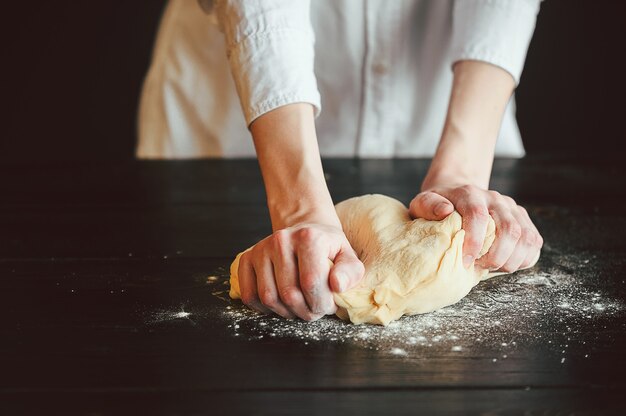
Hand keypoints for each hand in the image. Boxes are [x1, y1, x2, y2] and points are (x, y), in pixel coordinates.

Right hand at [237, 223, 364, 320]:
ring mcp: (261, 249)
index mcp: (308, 237)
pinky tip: (281, 303)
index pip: (311, 282)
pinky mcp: (246, 258)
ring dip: (286, 312)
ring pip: (268, 298)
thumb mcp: (347, 256)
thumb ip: (350, 272)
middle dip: (306, 311)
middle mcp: (280, 240)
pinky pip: (249, 295)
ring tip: (300, 306)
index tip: (329, 305)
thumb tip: (337, 285)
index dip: (321, 303)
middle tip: (315, 309)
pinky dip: (264, 308)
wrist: (306, 232)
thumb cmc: (327, 249)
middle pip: (289, 294)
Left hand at [409, 184, 542, 271]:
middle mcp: (495, 199)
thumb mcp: (424, 202)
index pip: (478, 215)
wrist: (456, 193)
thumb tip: (445, 211)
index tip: (465, 260)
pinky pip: (533, 242)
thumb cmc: (438, 204)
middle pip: (509, 229)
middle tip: (480, 268)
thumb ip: (428, 205)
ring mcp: (512, 208)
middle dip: (496, 256)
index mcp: (470, 193)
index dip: (474, 241)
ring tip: (492, 268)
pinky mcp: (522, 219)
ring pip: (525, 237)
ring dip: (511, 260)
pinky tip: (506, 264)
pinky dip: (524, 258)